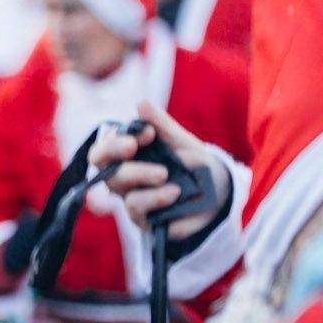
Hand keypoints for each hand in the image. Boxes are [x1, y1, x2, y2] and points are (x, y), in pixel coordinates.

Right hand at [87, 103, 229, 241]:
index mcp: (126, 157)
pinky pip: (138, 209)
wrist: (218, 195)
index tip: (147, 133)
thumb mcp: (182, 142)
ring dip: (140, 176)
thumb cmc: (193, 164)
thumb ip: (161, 125)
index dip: (116, 141)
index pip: (104, 149)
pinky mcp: (145, 219)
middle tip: (134, 147)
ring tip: (165, 175)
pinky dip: (155, 198)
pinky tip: (174, 192)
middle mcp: (123, 179)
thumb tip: (140, 103)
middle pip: (104, 169)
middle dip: (118, 155)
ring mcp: (132, 199)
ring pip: (120, 188)